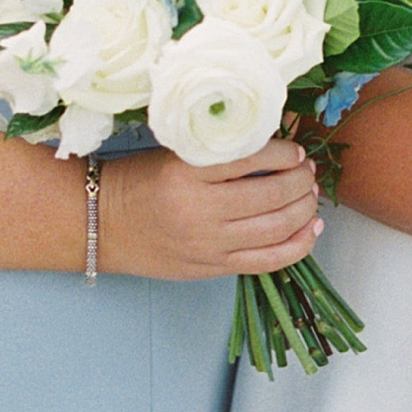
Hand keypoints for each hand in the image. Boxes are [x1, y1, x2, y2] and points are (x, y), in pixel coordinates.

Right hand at [99, 138, 321, 279]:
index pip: (252, 158)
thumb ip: (220, 152)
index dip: (284, 153)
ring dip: (305, 208)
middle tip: (307, 170)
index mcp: (186, 173)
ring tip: (309, 194)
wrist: (100, 225)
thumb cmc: (140, 182)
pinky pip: (270, 261)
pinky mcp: (213, 267)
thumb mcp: (174, 155)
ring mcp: (208, 244)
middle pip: (272, 194)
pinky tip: (312, 228)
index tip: (294, 149)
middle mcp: (198, 211)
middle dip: (301, 179)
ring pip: (277, 227)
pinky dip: (299, 244)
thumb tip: (276, 143)